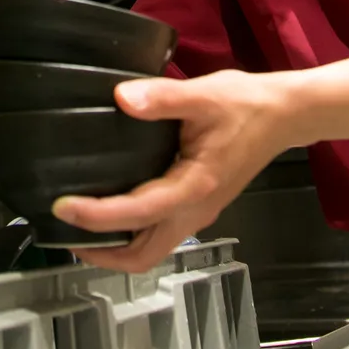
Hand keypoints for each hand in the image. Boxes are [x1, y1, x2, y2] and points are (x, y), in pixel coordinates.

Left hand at [54, 69, 307, 272]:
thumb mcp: (204, 93)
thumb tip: (122, 98)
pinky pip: (160, 235)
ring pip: (152, 251)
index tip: (63, 208)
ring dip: (115, 249)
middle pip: (143, 255)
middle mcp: (195, 210)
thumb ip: (162, 97)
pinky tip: (112, 212)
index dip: (97, 216)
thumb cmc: (247, 105)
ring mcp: (198, 212)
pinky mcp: (199, 206)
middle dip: (101, 253)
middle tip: (64, 231)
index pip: (137, 214)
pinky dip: (131, 235)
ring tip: (80, 229)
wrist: (285, 114)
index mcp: (194, 187)